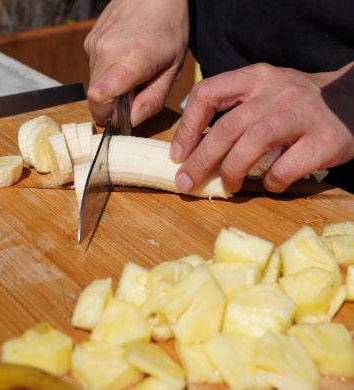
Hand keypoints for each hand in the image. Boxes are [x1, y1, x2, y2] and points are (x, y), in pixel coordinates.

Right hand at [84, 0, 188, 125]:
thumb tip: (133, 121)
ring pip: (94, 85)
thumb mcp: (172, 70)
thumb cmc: (169, 28)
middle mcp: (105, 53)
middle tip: (135, 93)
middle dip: (112, 106)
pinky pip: (94, 70)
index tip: (124, 116)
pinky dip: (107, 74)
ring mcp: (94, 45)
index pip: (99, 99)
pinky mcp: (90, 41)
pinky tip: (125, 61)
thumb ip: (153, 99)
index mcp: (129, 62)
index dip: (109, 116)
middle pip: (94, 98)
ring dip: (110, 89)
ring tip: (132, 73)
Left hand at [170, 62, 353, 193]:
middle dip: (201, 160)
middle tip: (187, 182)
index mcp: (255, 77)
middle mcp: (276, 91)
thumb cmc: (295, 104)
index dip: (187, 127)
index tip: (178, 154)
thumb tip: (192, 144)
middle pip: (227, 126)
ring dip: (232, 170)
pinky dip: (271, 181)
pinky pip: (286, 167)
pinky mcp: (325, 140)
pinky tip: (270, 184)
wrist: (351, 100)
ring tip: (228, 187)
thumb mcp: (263, 93)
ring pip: (255, 142)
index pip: (208, 93)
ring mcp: (302, 114)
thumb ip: (232, 110)